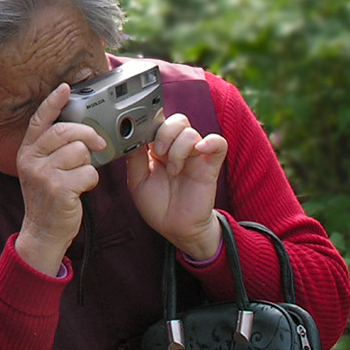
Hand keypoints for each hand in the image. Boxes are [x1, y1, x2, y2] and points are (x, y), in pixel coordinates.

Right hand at [15, 83, 106, 275]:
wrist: (43, 232)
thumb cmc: (49, 200)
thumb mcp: (41, 170)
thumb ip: (52, 150)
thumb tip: (78, 130)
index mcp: (27, 151)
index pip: (40, 120)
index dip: (54, 102)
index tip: (67, 87)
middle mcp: (31, 159)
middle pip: (66, 131)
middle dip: (88, 134)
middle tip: (99, 142)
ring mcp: (43, 174)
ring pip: (79, 151)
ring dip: (88, 163)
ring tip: (81, 176)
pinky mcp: (58, 189)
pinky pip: (87, 172)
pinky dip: (91, 180)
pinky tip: (83, 188)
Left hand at [126, 114, 227, 259]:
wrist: (175, 228)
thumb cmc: (158, 206)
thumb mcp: (137, 182)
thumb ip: (135, 158)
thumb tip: (130, 137)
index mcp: (159, 150)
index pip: (158, 124)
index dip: (151, 126)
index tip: (142, 139)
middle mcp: (178, 149)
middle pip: (177, 121)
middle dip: (165, 133)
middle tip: (158, 153)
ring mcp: (195, 156)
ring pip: (191, 133)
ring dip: (179, 149)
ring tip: (173, 170)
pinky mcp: (210, 166)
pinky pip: (218, 143)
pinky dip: (210, 142)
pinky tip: (199, 151)